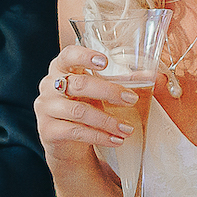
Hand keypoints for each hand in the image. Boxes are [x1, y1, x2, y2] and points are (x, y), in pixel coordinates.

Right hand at [37, 43, 139, 170]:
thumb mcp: (100, 92)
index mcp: (61, 69)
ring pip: (78, 111)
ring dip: (107, 120)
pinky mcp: (47, 130)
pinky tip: (116, 140)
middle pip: (79, 84)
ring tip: (127, 128)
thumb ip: (121, 82)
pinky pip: (75, 132)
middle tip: (131, 99)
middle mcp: (49, 86)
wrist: (66, 141)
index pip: (68, 55)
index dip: (85, 57)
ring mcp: (45, 108)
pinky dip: (99, 137)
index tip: (105, 62)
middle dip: (109, 92)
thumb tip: (151, 76)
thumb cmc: (84, 107)